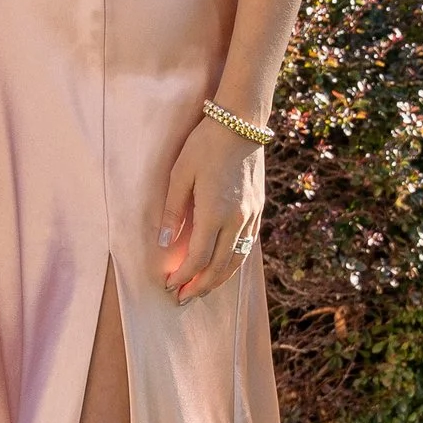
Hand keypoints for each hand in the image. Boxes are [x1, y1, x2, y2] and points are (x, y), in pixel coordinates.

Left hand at [159, 116, 264, 303]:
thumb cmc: (205, 145)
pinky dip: (234, 262)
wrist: (241, 124)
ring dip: (219, 280)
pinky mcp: (258, 209)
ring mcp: (251, 216)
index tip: (169, 285)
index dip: (183, 276)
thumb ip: (173, 211)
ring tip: (201, 290)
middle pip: (220, 266)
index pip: (199, 257)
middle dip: (200, 286)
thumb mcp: (180, 174)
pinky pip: (247, 245)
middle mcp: (237, 219)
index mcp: (215, 212)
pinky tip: (223, 267)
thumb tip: (164, 244)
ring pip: (237, 260)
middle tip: (182, 298)